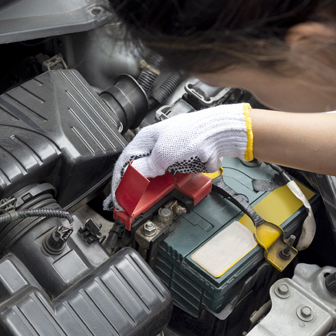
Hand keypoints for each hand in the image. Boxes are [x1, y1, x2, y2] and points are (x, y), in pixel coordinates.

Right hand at [106, 103, 252, 209]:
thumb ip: (145, 167)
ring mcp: (169, 155)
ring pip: (153, 175)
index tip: (118, 195)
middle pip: (139, 169)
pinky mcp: (182, 163)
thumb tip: (133, 175)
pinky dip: (165, 186)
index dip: (119, 179)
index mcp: (146, 139)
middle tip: (129, 201)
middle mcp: (156, 146)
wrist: (217, 135)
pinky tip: (162, 192)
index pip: (125, 160)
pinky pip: (169, 177)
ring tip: (143, 201)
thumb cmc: (192, 134)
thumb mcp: (162, 154)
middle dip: (133, 185)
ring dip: (149, 188)